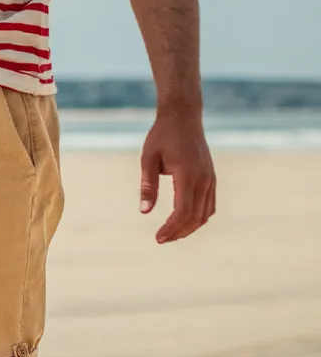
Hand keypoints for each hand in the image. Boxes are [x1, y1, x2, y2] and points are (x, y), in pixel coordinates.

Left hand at [139, 110, 215, 243]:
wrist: (183, 117)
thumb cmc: (161, 136)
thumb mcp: (148, 158)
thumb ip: (148, 185)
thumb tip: (144, 211)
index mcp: (187, 175)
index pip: (182, 211)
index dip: (171, 228)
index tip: (158, 238)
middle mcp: (204, 180)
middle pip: (195, 217)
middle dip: (179, 232)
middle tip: (161, 239)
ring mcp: (211, 179)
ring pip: (205, 214)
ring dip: (190, 227)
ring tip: (171, 234)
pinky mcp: (212, 178)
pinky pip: (210, 205)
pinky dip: (199, 217)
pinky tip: (185, 221)